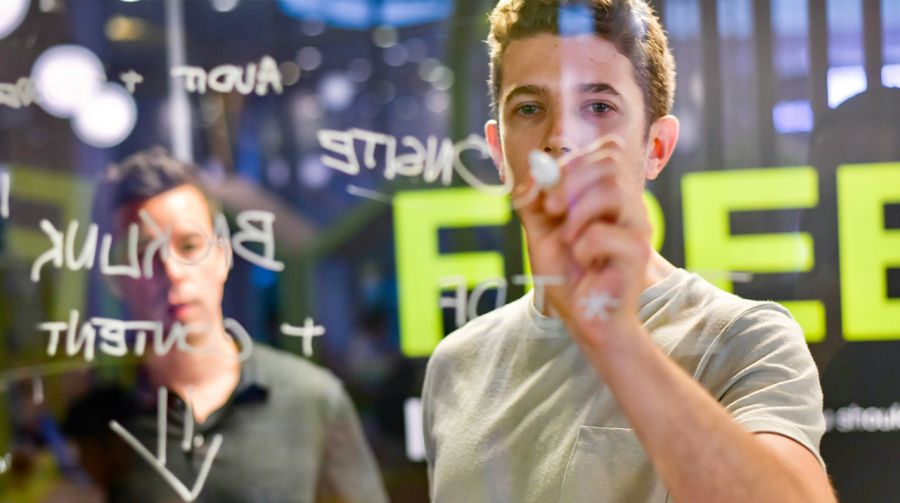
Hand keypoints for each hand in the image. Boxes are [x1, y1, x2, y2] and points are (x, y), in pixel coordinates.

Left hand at [515, 135, 652, 350]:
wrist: (584, 319)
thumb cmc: (568, 277)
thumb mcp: (540, 232)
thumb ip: (534, 201)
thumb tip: (533, 171)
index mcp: (611, 195)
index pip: (607, 150)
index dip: (574, 160)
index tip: (549, 190)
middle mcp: (629, 206)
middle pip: (610, 162)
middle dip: (571, 179)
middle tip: (552, 209)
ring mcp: (637, 228)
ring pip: (613, 190)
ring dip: (578, 211)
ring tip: (568, 239)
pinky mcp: (637, 254)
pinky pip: (605, 233)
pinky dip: (583, 245)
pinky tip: (584, 261)